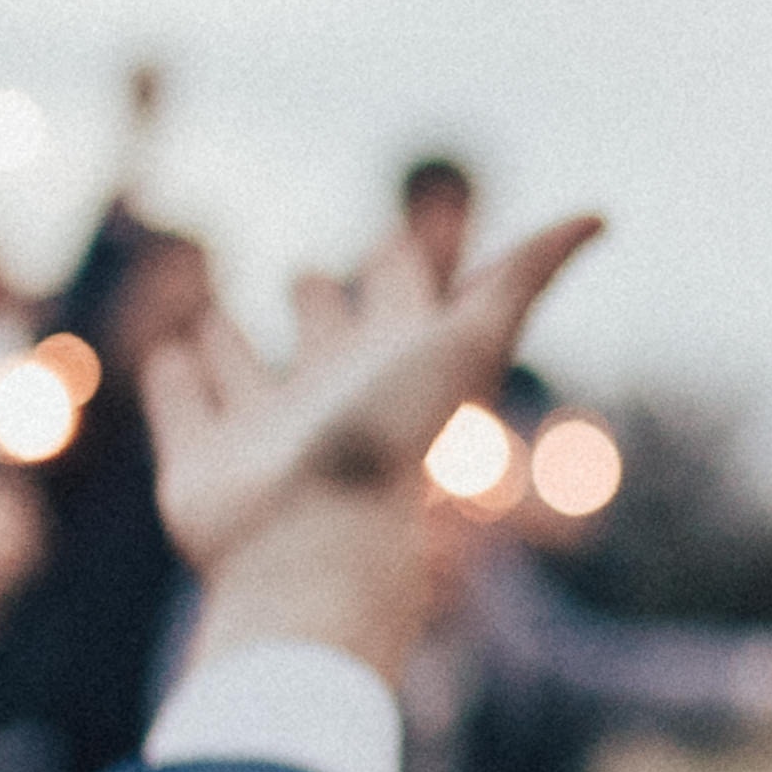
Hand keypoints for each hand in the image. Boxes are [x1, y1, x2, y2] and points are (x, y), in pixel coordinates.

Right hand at [148, 215, 604, 667]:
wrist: (320, 558)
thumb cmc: (401, 451)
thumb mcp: (471, 345)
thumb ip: (523, 278)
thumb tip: (601, 214)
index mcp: (395, 368)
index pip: (404, 301)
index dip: (405, 269)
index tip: (405, 242)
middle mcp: (331, 397)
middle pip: (325, 335)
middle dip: (320, 303)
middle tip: (314, 279)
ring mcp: (263, 433)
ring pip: (244, 372)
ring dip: (230, 342)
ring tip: (216, 319)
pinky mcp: (201, 464)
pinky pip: (180, 408)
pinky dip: (174, 382)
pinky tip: (171, 357)